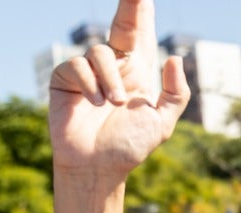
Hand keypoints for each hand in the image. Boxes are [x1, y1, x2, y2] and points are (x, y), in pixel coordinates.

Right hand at [48, 0, 189, 182]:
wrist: (97, 168)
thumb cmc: (129, 147)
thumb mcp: (162, 123)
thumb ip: (175, 93)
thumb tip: (174, 58)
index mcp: (138, 70)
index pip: (142, 32)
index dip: (143, 10)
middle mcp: (114, 65)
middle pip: (123, 24)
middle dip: (130, 5)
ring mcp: (89, 70)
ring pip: (100, 53)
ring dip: (111, 80)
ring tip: (114, 105)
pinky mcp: (65, 78)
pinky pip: (77, 66)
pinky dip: (90, 84)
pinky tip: (95, 103)